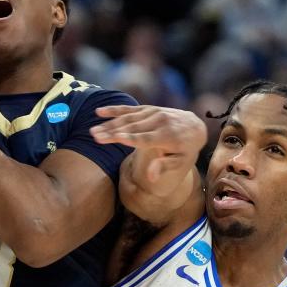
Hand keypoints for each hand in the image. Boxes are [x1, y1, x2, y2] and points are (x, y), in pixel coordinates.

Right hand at [90, 105, 206, 187]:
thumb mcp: (180, 161)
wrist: (194, 126)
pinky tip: (99, 112)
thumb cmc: (184, 150)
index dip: (128, 138)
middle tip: (94, 136)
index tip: (113, 138)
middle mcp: (160, 122)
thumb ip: (164, 167)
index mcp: (168, 136)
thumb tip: (151, 177)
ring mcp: (153, 113)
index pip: (144, 138)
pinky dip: (114, 110)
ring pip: (128, 118)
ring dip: (109, 124)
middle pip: (132, 128)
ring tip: (92, 130)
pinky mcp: (148, 108)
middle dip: (112, 132)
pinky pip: (129, 109)